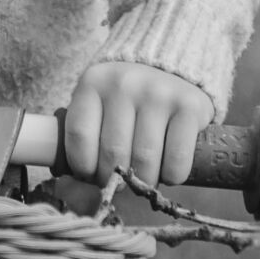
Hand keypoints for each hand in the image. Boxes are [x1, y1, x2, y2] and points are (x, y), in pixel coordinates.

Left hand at [62, 60, 213, 187]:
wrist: (171, 68)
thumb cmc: (127, 100)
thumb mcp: (98, 106)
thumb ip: (82, 140)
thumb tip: (70, 190)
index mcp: (93, 83)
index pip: (79, 136)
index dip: (82, 167)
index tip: (90, 175)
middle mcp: (124, 84)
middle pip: (112, 153)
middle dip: (115, 180)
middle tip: (121, 181)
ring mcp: (159, 93)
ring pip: (144, 161)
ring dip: (143, 182)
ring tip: (143, 178)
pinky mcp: (189, 106)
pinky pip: (176, 161)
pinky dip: (171, 177)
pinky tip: (167, 170)